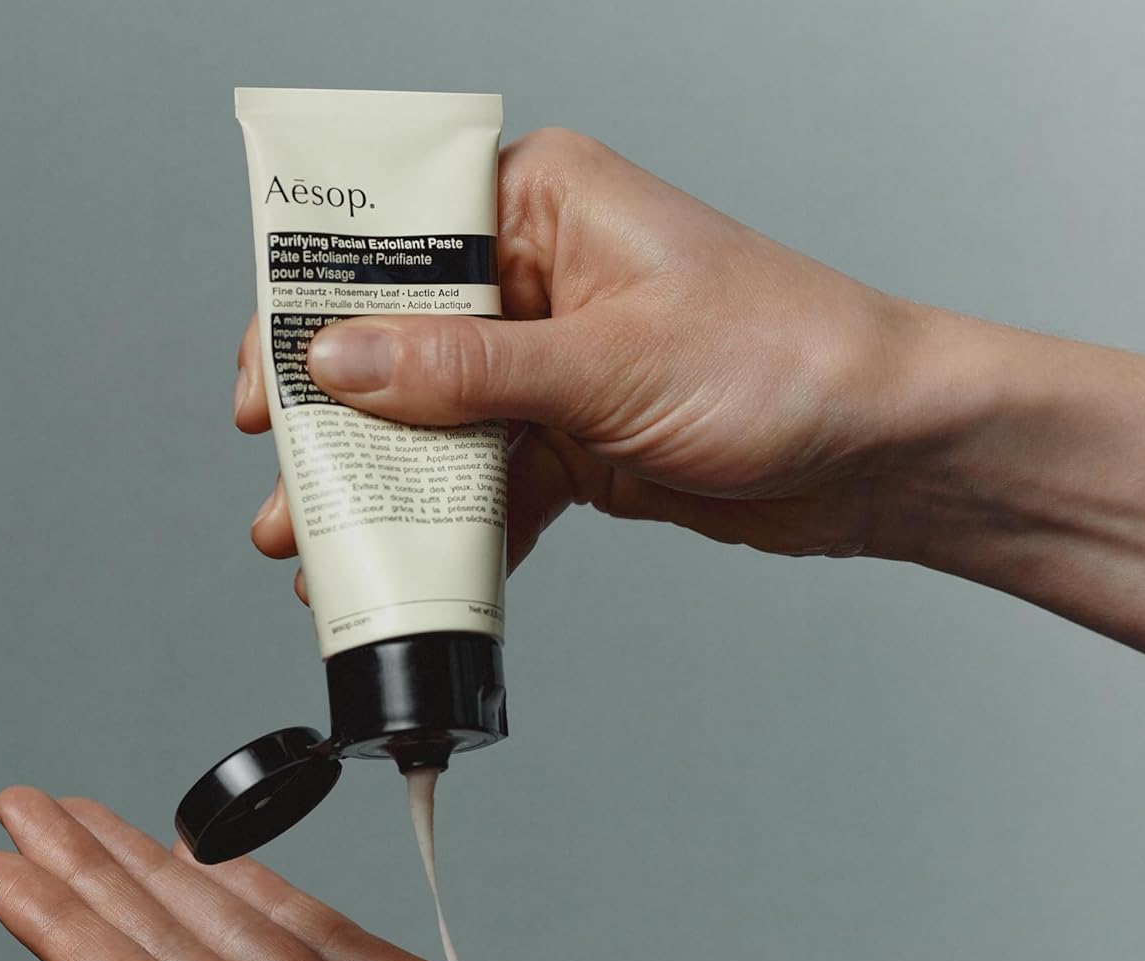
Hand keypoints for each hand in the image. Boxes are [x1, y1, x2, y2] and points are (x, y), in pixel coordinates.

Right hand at [235, 128, 1144, 664]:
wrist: (878, 450)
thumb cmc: (783, 362)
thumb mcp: (604, 364)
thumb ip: (466, 372)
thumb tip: (341, 363)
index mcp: (544, 205)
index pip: (392, 237)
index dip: (312, 308)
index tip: (266, 380)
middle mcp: (541, 277)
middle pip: (399, 343)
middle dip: (335, 422)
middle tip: (283, 484)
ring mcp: (556, 364)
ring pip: (438, 425)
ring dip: (382, 491)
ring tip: (318, 550)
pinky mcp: (578, 438)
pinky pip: (492, 483)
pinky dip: (453, 531)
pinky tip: (410, 572)